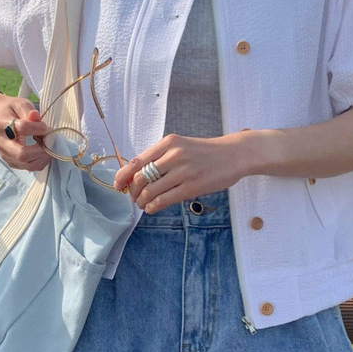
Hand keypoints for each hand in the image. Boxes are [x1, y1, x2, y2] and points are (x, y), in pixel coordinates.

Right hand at [0, 92, 52, 170]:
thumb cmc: (11, 109)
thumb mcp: (19, 104)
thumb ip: (28, 111)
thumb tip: (36, 117)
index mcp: (1, 124)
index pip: (22, 129)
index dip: (38, 128)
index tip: (45, 127)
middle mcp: (1, 142)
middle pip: (22, 154)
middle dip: (41, 149)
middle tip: (49, 141)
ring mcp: (5, 154)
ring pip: (27, 164)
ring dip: (42, 157)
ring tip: (48, 146)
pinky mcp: (11, 162)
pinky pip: (29, 167)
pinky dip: (40, 161)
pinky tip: (43, 151)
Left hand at [113, 132, 255, 213]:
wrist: (234, 154)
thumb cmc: (205, 152)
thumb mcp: (181, 146)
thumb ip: (161, 157)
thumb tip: (136, 175)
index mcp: (168, 143)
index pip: (137, 161)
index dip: (123, 176)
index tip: (118, 185)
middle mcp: (174, 155)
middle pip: (140, 178)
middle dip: (132, 191)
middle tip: (133, 197)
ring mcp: (183, 171)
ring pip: (150, 191)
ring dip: (142, 201)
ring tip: (143, 204)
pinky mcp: (192, 187)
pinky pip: (164, 200)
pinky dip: (153, 206)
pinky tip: (152, 208)